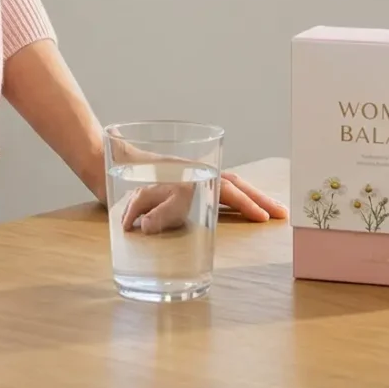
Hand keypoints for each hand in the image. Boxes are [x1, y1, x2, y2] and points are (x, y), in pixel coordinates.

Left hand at [121, 170, 290, 233]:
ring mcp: (193, 179)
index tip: (262, 217)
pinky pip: (216, 192)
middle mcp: (196, 174)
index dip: (243, 203)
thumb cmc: (119, 175)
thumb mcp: (131, 194)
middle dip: (259, 199)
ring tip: (273, 211)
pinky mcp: (187, 188)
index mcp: (189, 174)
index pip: (224, 189)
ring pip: (229, 186)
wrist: (106, 159)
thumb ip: (143, 209)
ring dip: (251, 198)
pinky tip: (244, 209)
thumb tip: (148, 228)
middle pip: (234, 185)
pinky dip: (234, 200)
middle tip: (282, 215)